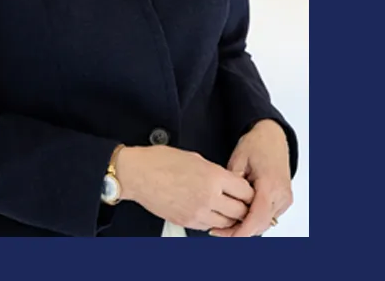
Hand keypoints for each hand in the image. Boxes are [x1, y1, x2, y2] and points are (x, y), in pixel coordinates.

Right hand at [114, 145, 253, 231]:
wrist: (136, 174)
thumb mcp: (195, 158)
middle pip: (240, 210)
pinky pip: (209, 227)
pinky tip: (210, 213)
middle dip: (243, 207)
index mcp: (213, 177)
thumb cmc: (159, 162)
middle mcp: (208, 197)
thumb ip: (216, 172)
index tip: (247, 191)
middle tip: (241, 203)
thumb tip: (229, 182)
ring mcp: (197, 212)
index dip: (249, 191)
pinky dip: (213, 222)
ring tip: (226, 209)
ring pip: (227, 222)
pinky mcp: (186, 221)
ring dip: (229, 217)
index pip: (246, 191)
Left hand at [213, 120, 292, 236]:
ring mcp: (284, 199)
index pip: (257, 217)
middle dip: (239, 232)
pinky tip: (237, 218)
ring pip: (264, 223)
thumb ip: (231, 185)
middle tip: (217, 232)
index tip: (225, 236)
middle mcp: (281, 195)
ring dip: (246, 227)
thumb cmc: (256, 145)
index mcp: (270, 185)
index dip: (241, 231)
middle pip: (260, 225)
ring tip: (223, 226)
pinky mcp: (283, 200)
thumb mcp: (237, 162)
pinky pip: (267, 217)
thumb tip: (223, 203)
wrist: (272, 138)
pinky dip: (253, 220)